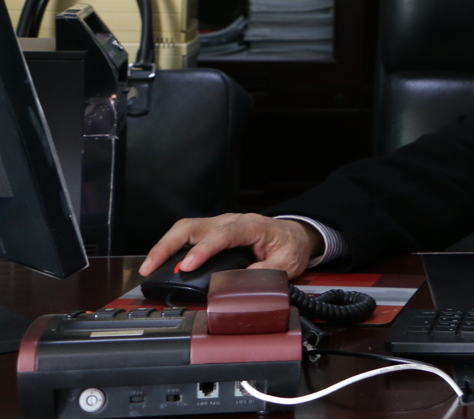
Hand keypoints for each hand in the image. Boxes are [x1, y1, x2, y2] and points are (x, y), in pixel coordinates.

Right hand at [138, 213, 323, 279]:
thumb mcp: (286, 263)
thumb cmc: (289, 246)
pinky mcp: (213, 231)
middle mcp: (232, 221)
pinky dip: (171, 246)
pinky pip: (188, 234)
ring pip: (186, 228)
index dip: (202, 250)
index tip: (186, 267)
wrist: (294, 235)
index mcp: (252, 226)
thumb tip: (240, 283)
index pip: (222, 235)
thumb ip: (265, 273)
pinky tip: (159, 261)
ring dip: (164, 245)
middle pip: (194, 226)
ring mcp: (220, 224)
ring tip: (148, 266)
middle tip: (151, 266)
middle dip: (169, 245)